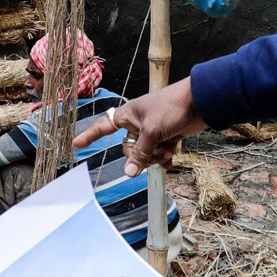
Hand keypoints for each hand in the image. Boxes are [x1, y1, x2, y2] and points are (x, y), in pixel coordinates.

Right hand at [73, 77, 206, 175]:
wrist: (200, 102)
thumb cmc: (171, 107)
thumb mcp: (152, 131)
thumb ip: (140, 153)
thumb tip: (129, 173)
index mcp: (127, 116)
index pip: (103, 126)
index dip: (90, 136)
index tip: (76, 145)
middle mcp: (137, 124)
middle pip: (128, 148)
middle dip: (141, 155)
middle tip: (154, 151)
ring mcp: (152, 131)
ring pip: (146, 153)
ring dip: (156, 156)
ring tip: (167, 150)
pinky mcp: (166, 136)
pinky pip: (159, 153)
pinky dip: (164, 158)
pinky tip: (171, 159)